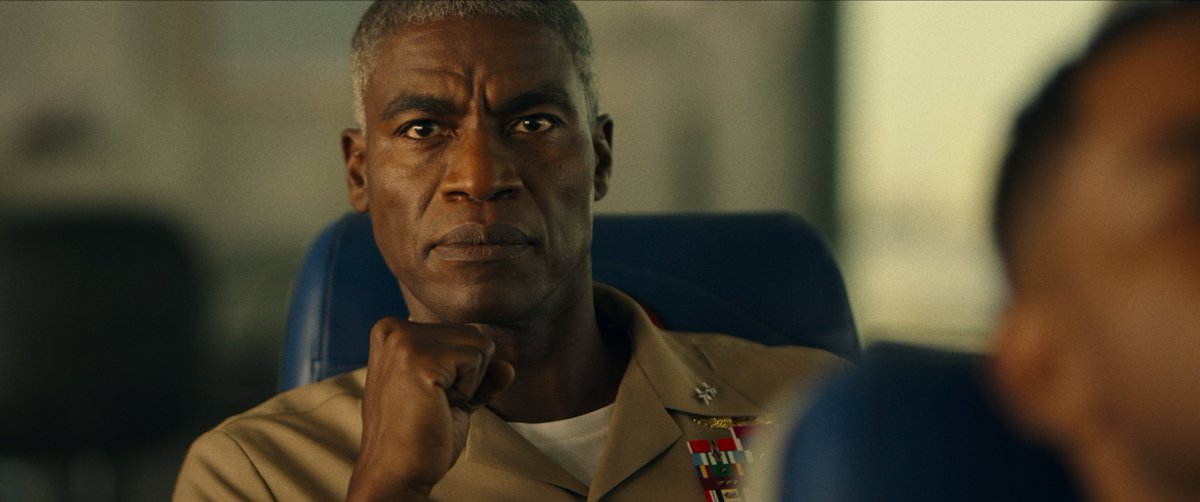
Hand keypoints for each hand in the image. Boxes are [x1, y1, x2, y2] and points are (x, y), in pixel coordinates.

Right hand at [346, 317, 515, 500]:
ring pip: (480, 344)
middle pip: (472, 334)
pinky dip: (468, 390)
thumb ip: (478, 376)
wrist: (396, 473)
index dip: (459, 372)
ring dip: (469, 384)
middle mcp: (392, 329)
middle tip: (434, 404)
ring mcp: (403, 343)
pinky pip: (477, 360)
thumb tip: (508, 367)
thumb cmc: (419, 438)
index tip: (430, 398)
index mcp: (391, 331)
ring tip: (435, 405)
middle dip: (468, 376)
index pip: (459, 333)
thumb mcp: (452, 397)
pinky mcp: (420, 360)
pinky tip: (438, 407)